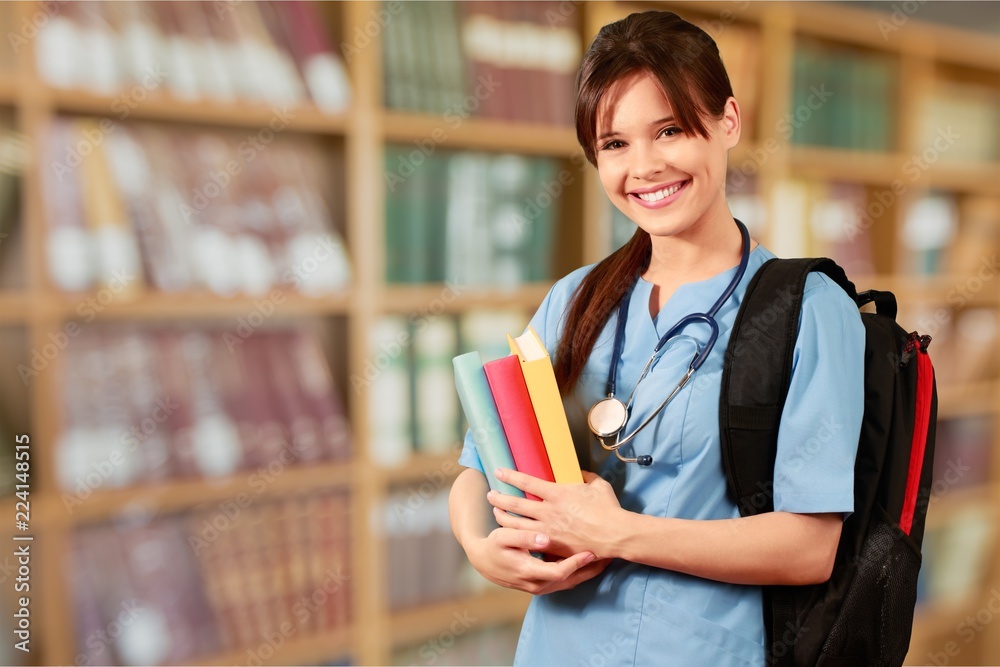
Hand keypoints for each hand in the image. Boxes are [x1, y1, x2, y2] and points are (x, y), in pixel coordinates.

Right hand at [466, 526, 610, 594]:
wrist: (484, 562)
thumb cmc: (495, 546)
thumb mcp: (503, 537)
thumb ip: (524, 538)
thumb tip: (545, 539)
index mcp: (528, 572)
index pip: (559, 572)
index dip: (576, 563)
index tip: (591, 551)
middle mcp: (536, 585)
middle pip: (570, 581)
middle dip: (590, 570)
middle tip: (608, 556)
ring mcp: (540, 587)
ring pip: (570, 583)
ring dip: (587, 572)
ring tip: (605, 559)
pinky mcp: (543, 585)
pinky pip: (565, 581)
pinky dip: (579, 572)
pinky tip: (589, 562)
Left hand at [487, 469, 624, 558]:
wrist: (614, 535)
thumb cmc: (608, 509)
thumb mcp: (598, 485)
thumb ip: (586, 477)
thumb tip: (580, 473)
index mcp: (557, 493)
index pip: (527, 482)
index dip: (510, 476)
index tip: (498, 472)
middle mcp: (548, 511)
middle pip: (515, 504)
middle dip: (499, 498)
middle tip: (490, 495)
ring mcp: (548, 530)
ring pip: (516, 524)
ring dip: (503, 518)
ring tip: (496, 513)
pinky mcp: (552, 546)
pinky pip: (529, 541)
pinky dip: (518, 538)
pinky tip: (511, 536)